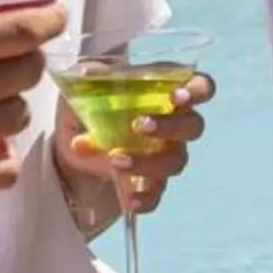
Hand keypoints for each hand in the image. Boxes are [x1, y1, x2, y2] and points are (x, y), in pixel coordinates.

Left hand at [61, 71, 217, 215]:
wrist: (71, 143)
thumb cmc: (91, 103)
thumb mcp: (85, 86)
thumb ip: (91, 77)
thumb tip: (88, 73)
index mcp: (166, 92)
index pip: (201, 87)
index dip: (198, 91)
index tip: (178, 96)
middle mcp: (174, 124)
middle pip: (193, 126)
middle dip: (170, 126)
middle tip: (139, 125)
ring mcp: (164, 155)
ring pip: (175, 162)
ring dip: (149, 161)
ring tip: (116, 159)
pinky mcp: (149, 183)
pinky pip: (157, 194)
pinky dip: (146, 198)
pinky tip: (128, 199)